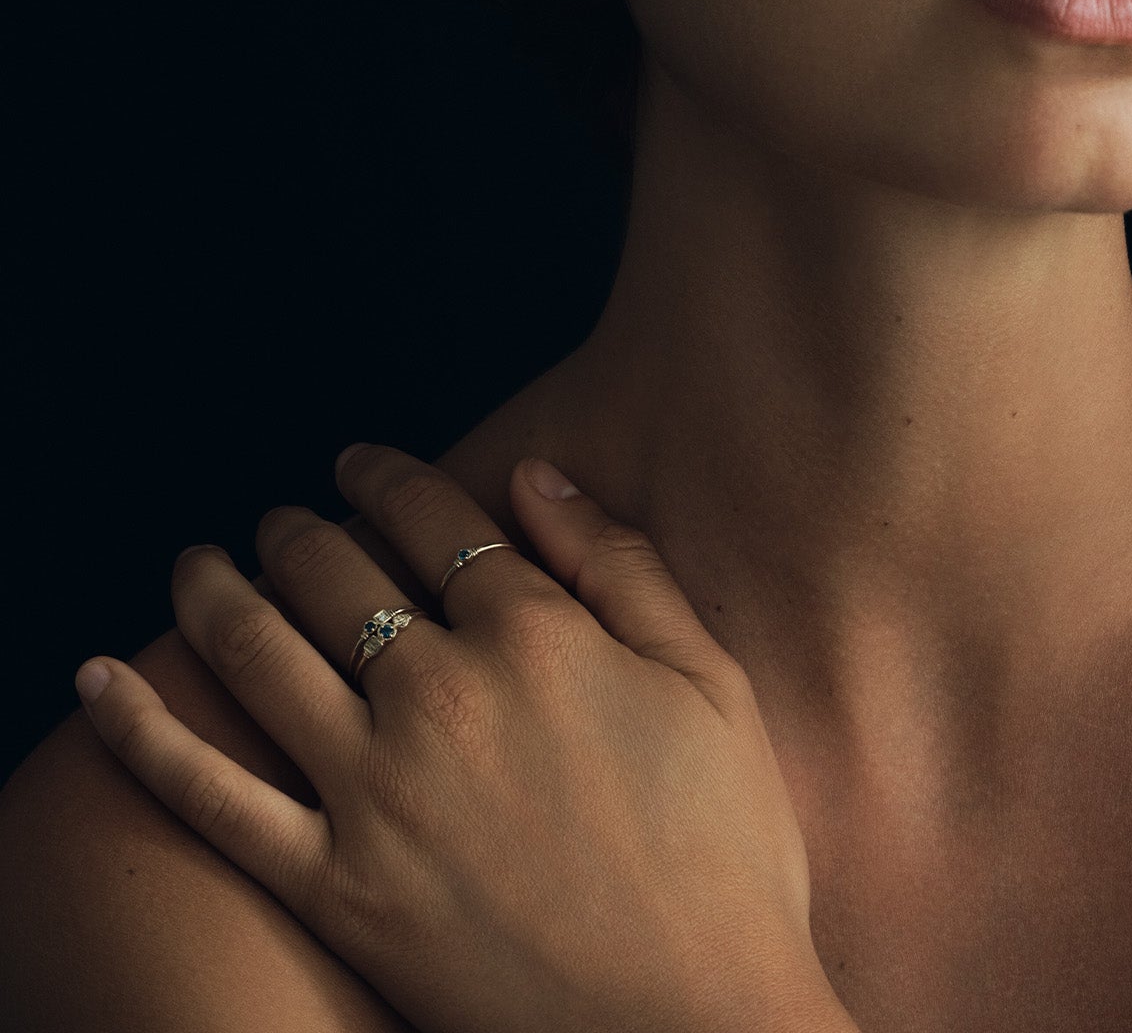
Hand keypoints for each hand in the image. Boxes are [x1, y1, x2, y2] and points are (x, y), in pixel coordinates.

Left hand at [74, 445, 851, 1032]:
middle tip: (282, 520)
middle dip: (298, 530)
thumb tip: (535, 475)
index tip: (359, 461)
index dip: (387, 476)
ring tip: (199, 561)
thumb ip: (620, 564)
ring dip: (216, 589)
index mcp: (535, 635)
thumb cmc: (725, 852)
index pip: (434, 518)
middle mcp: (440, 693)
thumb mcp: (710, 683)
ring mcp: (376, 790)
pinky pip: (211, 796)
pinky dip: (143, 731)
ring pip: (262, 652)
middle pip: (336, 572)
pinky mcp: (335, 884)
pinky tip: (99, 679)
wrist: (700, 1026)